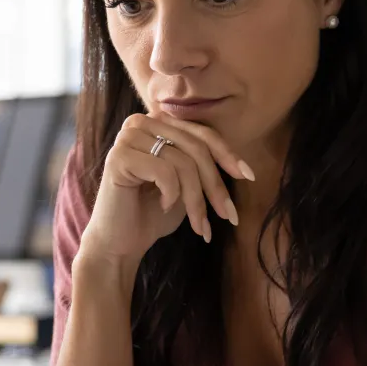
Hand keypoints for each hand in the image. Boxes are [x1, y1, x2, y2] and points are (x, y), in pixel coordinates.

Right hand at [76, 115, 253, 269]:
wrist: (120, 243)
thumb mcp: (186, 183)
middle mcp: (141, 122)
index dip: (227, 154)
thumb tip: (241, 165)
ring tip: (200, 225)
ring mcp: (127, 137)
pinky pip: (164, 172)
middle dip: (215, 186)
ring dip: (197, 200)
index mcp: (158, 122)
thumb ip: (202, 164)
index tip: (248, 177)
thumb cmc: (153, 213)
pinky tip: (163, 206)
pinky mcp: (118, 157)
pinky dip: (171, 195)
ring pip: (183, 163)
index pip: (202, 133)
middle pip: (195, 148)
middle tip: (228, 216)